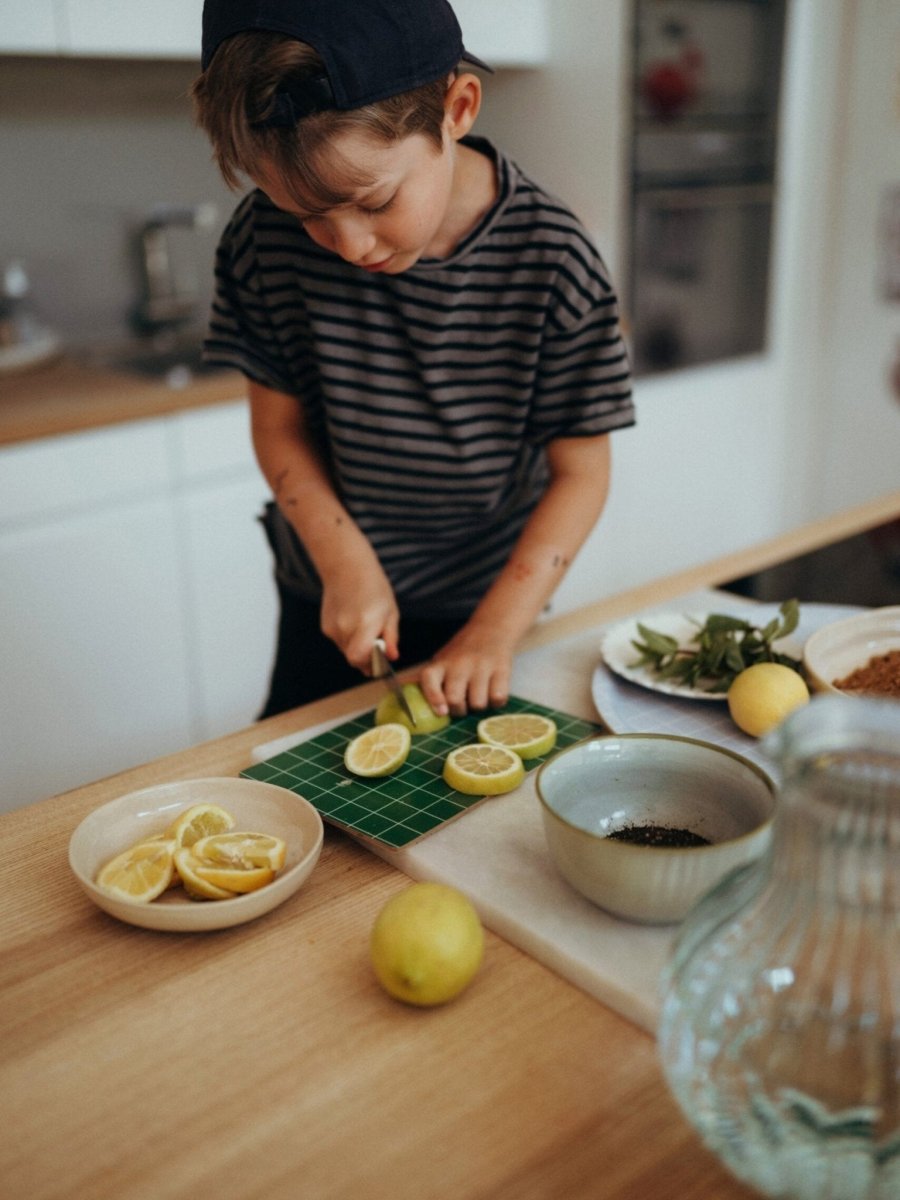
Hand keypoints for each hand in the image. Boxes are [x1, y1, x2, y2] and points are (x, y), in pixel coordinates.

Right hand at [320, 558, 399, 673]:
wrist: (347, 568)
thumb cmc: (374, 587)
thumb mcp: (390, 611)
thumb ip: (391, 637)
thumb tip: (393, 657)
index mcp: (365, 624)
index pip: (360, 659)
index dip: (370, 665)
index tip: (380, 663)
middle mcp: (346, 628)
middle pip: (353, 659)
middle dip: (366, 658)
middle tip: (376, 647)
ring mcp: (333, 628)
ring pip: (346, 651)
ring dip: (357, 647)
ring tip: (364, 627)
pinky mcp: (326, 627)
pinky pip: (339, 642)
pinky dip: (348, 639)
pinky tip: (353, 621)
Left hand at [418, 619, 515, 716]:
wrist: (492, 628)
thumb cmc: (462, 652)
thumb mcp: (442, 660)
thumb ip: (428, 679)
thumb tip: (400, 690)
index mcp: (441, 663)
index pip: (429, 680)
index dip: (434, 698)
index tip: (441, 711)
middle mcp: (460, 664)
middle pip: (455, 700)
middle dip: (459, 710)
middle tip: (462, 704)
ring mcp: (481, 667)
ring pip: (478, 704)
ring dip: (479, 706)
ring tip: (479, 694)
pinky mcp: (502, 669)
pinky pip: (498, 699)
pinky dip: (496, 702)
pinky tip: (493, 692)